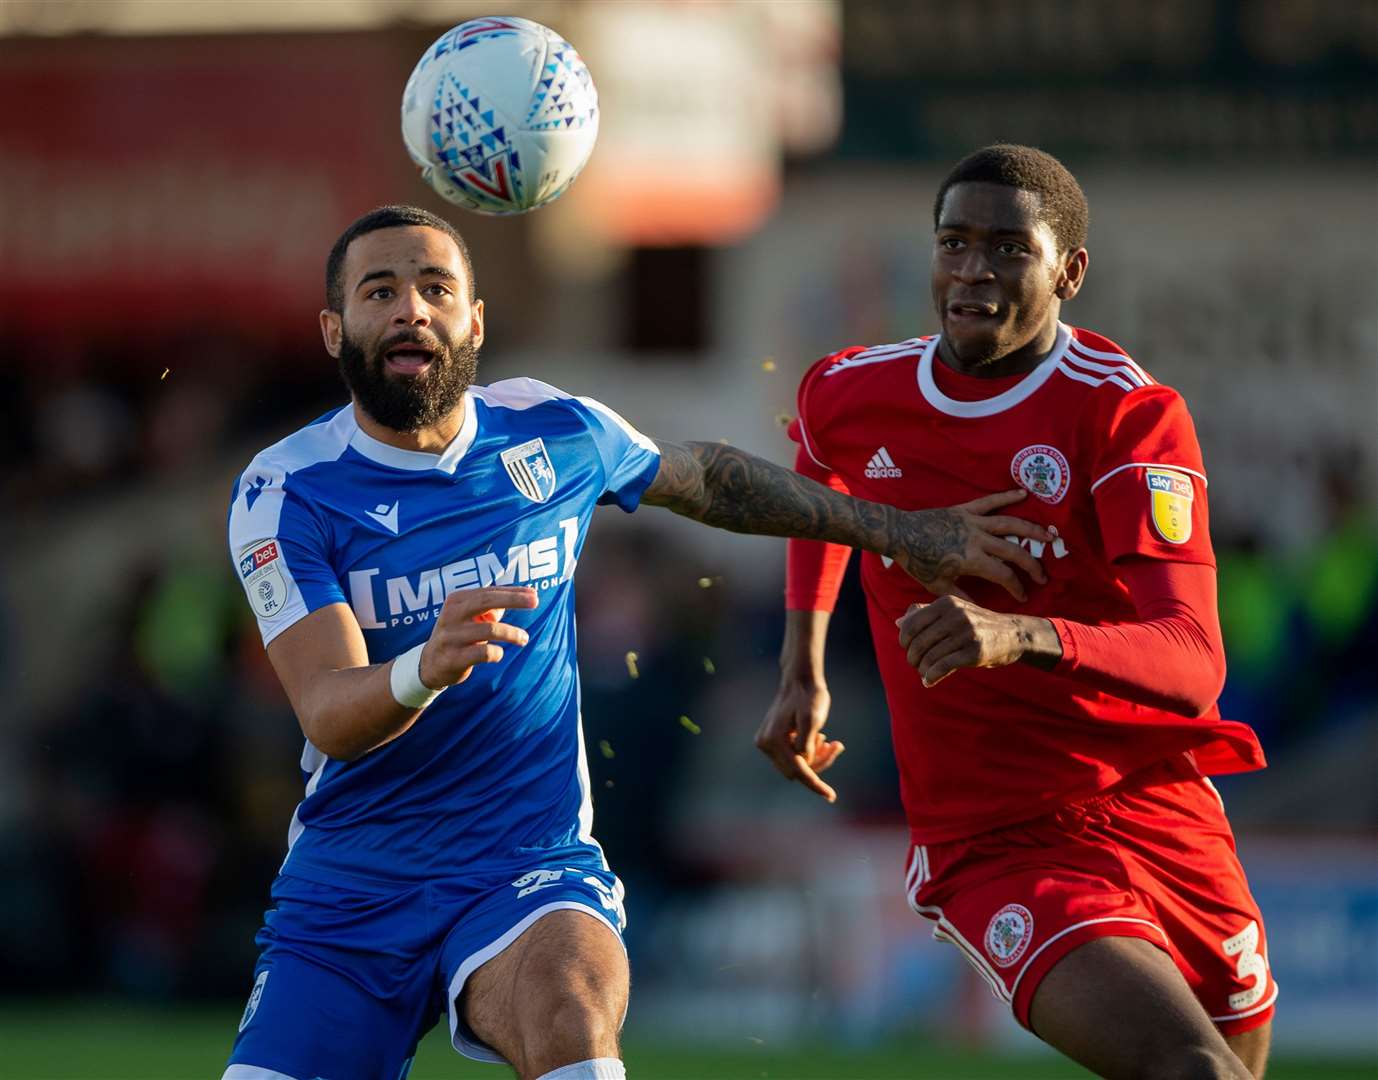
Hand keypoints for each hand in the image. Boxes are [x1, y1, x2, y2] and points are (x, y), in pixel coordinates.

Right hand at [419, 587, 539, 688]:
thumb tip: (527, 595)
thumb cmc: (459, 635)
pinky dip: (497, 653)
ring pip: (490, 629)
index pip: (489, 592)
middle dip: (513, 600)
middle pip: (486, 602)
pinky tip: (499, 654)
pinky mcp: (453, 658)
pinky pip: (483, 653)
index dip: (513, 592)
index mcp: (457, 600)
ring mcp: (451, 637)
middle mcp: (451, 615)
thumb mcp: (471, 616)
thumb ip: (493, 605)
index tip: (534, 595)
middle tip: (535, 602)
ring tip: (524, 639)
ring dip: (512, 633)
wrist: (430, 664)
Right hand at [755, 676, 844, 801]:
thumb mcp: (812, 717)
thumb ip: (806, 741)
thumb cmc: (809, 696)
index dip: (816, 784)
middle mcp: (765, 744)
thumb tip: (804, 761)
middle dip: (818, 764)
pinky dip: (808, 752)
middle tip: (836, 745)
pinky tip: (820, 738)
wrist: (800, 680)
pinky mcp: (772, 741)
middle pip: (797, 770)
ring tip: (831, 742)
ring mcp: (766, 743)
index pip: (798, 771)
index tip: (831, 796)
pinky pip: (793, 756)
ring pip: (796, 765)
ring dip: (815, 757)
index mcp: (774, 740)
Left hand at [891, 489, 1050, 601]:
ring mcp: (972, 522)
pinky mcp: (965, 509)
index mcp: (971, 560)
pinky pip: (990, 501)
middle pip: (1014, 551)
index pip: (1003, 575)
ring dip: (1032, 530)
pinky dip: (1006, 496)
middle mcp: (977, 539)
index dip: (1016, 587)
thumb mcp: (938, 585)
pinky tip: (1023, 493)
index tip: (1022, 595)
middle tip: (1042, 576)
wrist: (900, 534)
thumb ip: (961, 596)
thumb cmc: (917, 561)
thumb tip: (977, 609)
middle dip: (1032, 564)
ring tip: (1050, 535)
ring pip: (1010, 524)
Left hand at [896, 595, 1060, 686]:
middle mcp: (955, 615)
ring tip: (924, 674)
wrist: (1012, 634)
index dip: (904, 641)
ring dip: (922, 670)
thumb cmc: (976, 623)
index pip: (910, 624)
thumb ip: (925, 613)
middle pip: (918, 643)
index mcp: (945, 603)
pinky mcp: (975, 651)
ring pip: (929, 657)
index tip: (908, 649)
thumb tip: (899, 622)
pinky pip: (943, 667)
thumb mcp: (953, 610)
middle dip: (913, 658)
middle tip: (916, 665)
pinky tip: (929, 682)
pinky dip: (931, 677)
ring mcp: (966, 632)